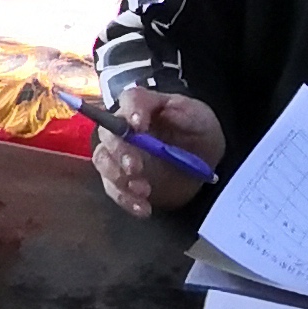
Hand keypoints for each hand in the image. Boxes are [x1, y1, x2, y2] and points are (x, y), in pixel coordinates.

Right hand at [92, 89, 225, 218]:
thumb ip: (184, 114)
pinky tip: (143, 208)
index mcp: (146, 106)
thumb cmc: (199, 133)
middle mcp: (125, 127)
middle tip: (135, 168)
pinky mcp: (122, 178)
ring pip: (103, 160)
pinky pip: (113, 188)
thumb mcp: (199, 118)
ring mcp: (120, 153)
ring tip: (143, 190)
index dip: (131, 111)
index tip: (139, 127)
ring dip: (117, 176)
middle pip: (109, 132)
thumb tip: (162, 113)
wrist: (204, 165)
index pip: (131, 100)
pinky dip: (125, 199)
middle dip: (119, 151)